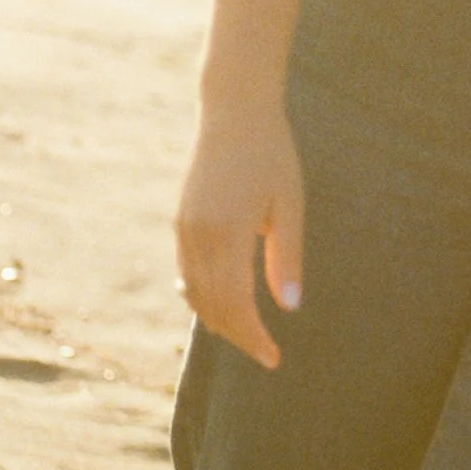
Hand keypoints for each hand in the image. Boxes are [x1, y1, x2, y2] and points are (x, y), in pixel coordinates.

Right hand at [175, 101, 305, 370]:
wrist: (233, 111)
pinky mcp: (180, 222)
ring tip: (248, 335)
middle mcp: (197, 236)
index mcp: (227, 233)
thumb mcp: (290, 204)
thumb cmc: (271, 154)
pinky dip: (203, 296)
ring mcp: (184, 229)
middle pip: (212, 307)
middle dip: (238, 335)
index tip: (273, 359)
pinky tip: (223, 305)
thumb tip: (290, 307)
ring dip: (219, 320)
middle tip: (266, 353)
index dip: (253, 337)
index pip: (235, 305)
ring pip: (195, 294)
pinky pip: (187, 273)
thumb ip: (286, 257)